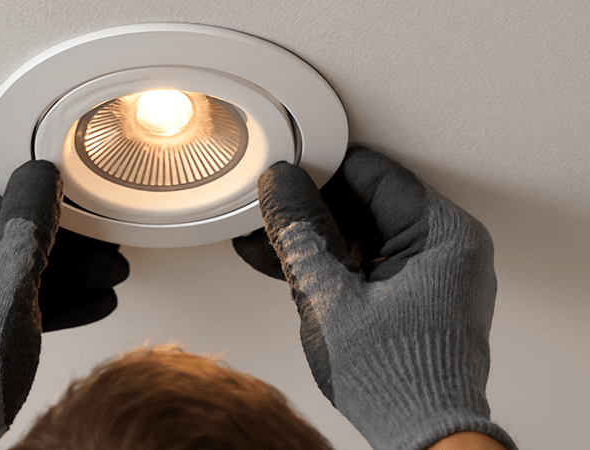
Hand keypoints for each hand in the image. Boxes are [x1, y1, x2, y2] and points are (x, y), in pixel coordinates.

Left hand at [0, 160, 125, 449]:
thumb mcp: (7, 295)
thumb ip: (27, 234)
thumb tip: (39, 182)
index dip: (47, 206)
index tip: (84, 210)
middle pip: (14, 238)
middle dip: (69, 248)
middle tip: (105, 252)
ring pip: (21, 270)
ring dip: (69, 274)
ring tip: (109, 276)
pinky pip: (17, 299)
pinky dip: (53, 299)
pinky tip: (90, 301)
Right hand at [235, 147, 515, 449]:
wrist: (421, 434)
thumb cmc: (397, 379)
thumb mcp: (329, 296)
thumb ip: (300, 234)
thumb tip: (282, 187)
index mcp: (443, 234)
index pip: (372, 173)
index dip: (320, 170)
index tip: (285, 175)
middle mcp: (447, 247)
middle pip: (366, 202)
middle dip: (313, 209)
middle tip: (272, 212)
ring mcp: (434, 272)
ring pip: (362, 233)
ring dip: (316, 239)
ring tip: (269, 241)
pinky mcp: (418, 294)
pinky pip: (368, 261)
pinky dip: (333, 264)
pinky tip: (292, 265)